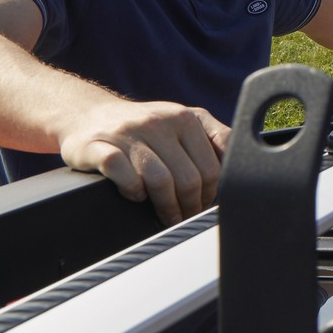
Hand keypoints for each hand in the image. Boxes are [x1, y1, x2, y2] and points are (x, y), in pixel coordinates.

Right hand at [60, 100, 230, 224]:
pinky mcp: (99, 146)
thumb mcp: (183, 125)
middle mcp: (160, 121)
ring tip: (167, 217)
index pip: (214, 167)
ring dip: (166, 208)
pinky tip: (135, 195)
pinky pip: (124, 176)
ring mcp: (129, 133)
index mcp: (187, 118)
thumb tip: (243, 173)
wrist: (89, 115)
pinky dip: (133, 192)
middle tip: (185, 217)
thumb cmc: (145, 130)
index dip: (212, 194)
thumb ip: (215, 142)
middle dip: (191, 207)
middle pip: (190, 178)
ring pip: (160, 180)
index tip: (205, 206)